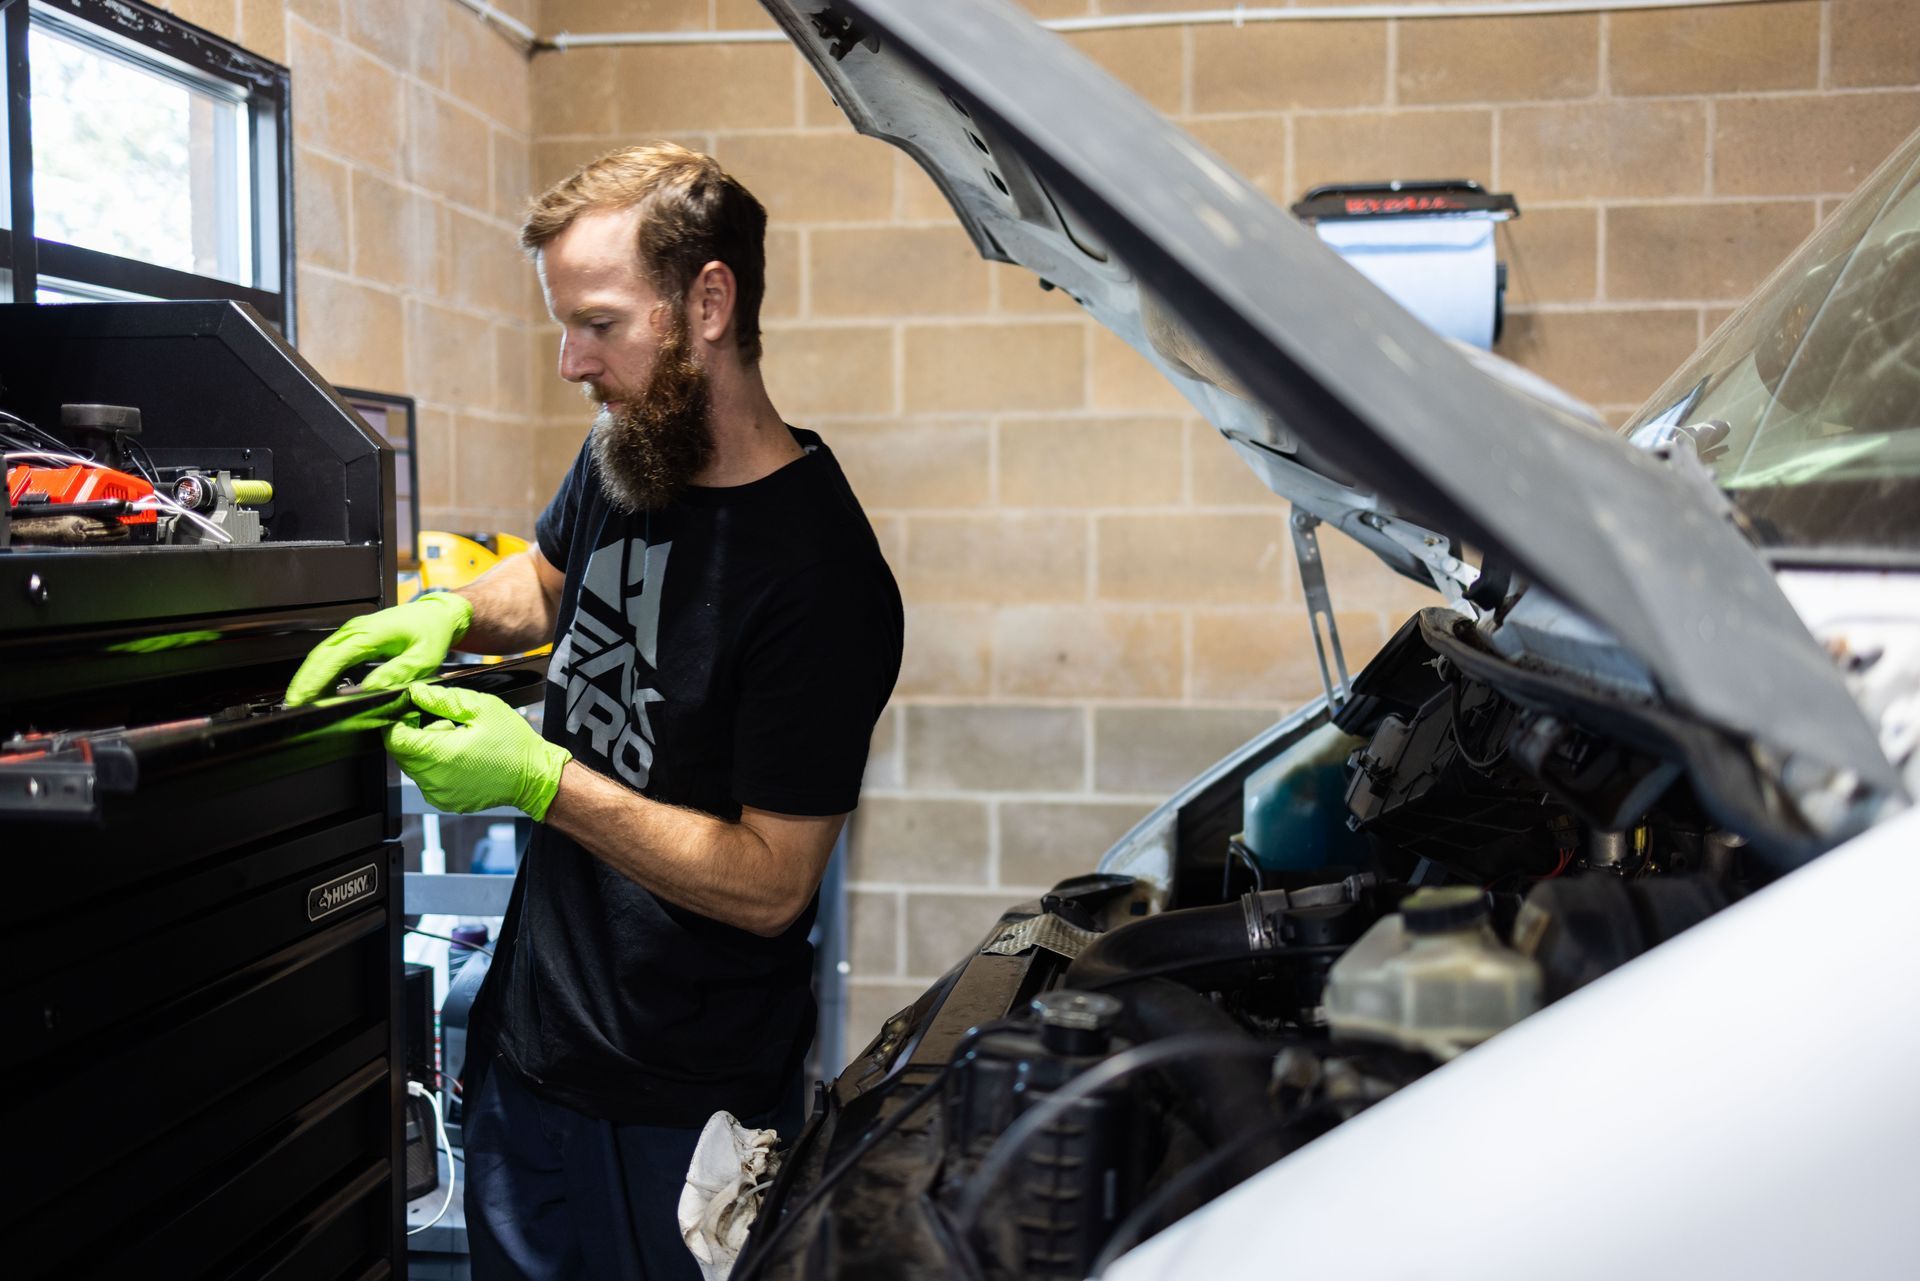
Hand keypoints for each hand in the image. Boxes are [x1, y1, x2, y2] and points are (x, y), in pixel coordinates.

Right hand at [284, 592, 472, 705]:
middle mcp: (356, 630)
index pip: (333, 658)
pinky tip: (319, 690)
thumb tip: (370, 689)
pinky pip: (331, 655)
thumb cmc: (432, 633)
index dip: (315, 680)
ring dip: (309, 678)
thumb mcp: (423, 658)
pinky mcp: (355, 638)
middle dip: (304, 682)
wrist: (438, 615)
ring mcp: (353, 632)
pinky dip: (320, 672)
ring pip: (321, 655)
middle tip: (293, 707)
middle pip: (319, 657)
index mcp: (370, 633)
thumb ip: (397, 673)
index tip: (302, 698)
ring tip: (301, 702)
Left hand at [383, 682, 570, 819]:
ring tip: (456, 740)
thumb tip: (417, 693)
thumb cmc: (514, 745)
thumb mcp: (481, 709)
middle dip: (416, 734)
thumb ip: (442, 699)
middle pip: (402, 752)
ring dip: (426, 750)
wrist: (534, 777)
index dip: (398, 721)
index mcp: (439, 755)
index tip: (413, 711)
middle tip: (446, 724)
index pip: (395, 738)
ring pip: (413, 766)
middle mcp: (433, 779)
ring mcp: (438, 794)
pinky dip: (435, 766)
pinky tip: (460, 757)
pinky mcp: (445, 801)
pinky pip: (427, 779)